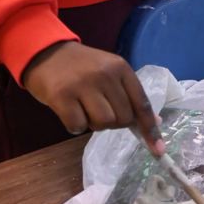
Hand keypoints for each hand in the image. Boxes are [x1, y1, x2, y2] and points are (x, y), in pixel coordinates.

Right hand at [22, 41, 164, 154]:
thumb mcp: (108, 72)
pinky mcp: (61, 96)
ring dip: (94, 124)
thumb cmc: (81, 67)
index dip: (150, 129)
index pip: (142, 103)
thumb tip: (155, 122)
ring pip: (103, 123)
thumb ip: (129, 94)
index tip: (158, 151)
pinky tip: (68, 111)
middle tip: (97, 108)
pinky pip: (77, 127)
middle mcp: (105, 74)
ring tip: (83, 108)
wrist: (45, 52)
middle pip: (123, 118)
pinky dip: (74, 125)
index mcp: (120, 67)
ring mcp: (83, 84)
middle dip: (113, 122)